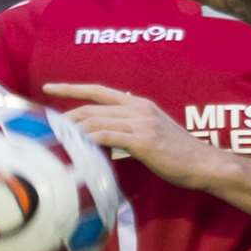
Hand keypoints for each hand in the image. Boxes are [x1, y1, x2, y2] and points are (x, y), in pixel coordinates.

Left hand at [43, 83, 230, 189]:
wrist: (204, 163)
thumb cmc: (177, 153)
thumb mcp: (151, 131)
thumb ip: (128, 128)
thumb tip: (104, 134)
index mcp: (138, 104)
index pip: (98, 90)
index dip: (71, 88)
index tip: (48, 88)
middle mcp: (138, 109)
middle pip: (92, 108)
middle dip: (66, 116)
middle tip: (47, 126)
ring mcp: (141, 124)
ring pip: (96, 121)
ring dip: (73, 130)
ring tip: (56, 138)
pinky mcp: (143, 141)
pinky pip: (108, 137)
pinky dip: (89, 141)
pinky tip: (77, 147)